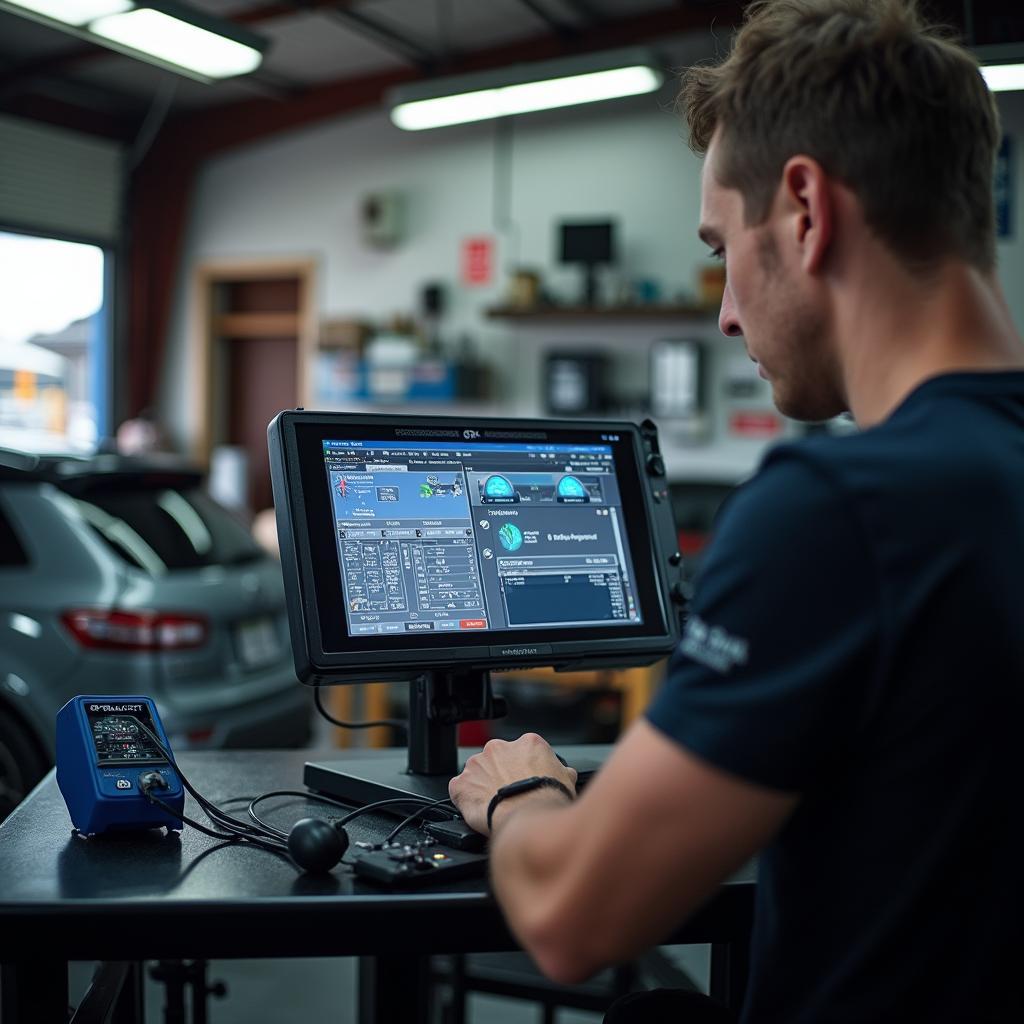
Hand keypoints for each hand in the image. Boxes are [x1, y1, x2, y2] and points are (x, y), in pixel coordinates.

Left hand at [449, 733, 577, 835]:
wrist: (528, 818)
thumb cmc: (547, 801)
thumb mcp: (568, 781)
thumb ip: (561, 770)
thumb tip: (565, 773)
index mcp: (527, 743)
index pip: (523, 751)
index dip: (524, 768)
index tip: (525, 780)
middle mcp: (499, 747)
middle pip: (498, 759)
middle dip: (501, 774)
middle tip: (510, 793)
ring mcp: (477, 764)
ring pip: (478, 773)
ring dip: (483, 785)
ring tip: (495, 804)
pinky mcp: (462, 784)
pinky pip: (460, 789)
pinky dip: (466, 798)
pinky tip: (478, 809)